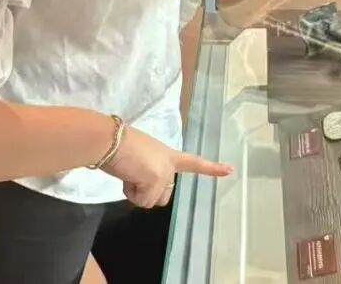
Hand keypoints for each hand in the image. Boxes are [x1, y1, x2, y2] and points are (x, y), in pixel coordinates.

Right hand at [104, 126, 230, 208]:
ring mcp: (165, 173)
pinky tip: (126, 175)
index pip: (193, 162)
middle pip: (162, 195)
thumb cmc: (118, 144)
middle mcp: (169, 164)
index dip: (211, 168)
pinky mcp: (155, 181)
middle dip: (145, 192)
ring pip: (150, 201)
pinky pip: (140, 200)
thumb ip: (147, 168)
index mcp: (167, 154)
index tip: (230, 170)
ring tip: (128, 172)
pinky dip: (130, 192)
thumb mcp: (139, 156)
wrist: (110, 139)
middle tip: (133, 173)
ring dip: (136, 193)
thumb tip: (136, 179)